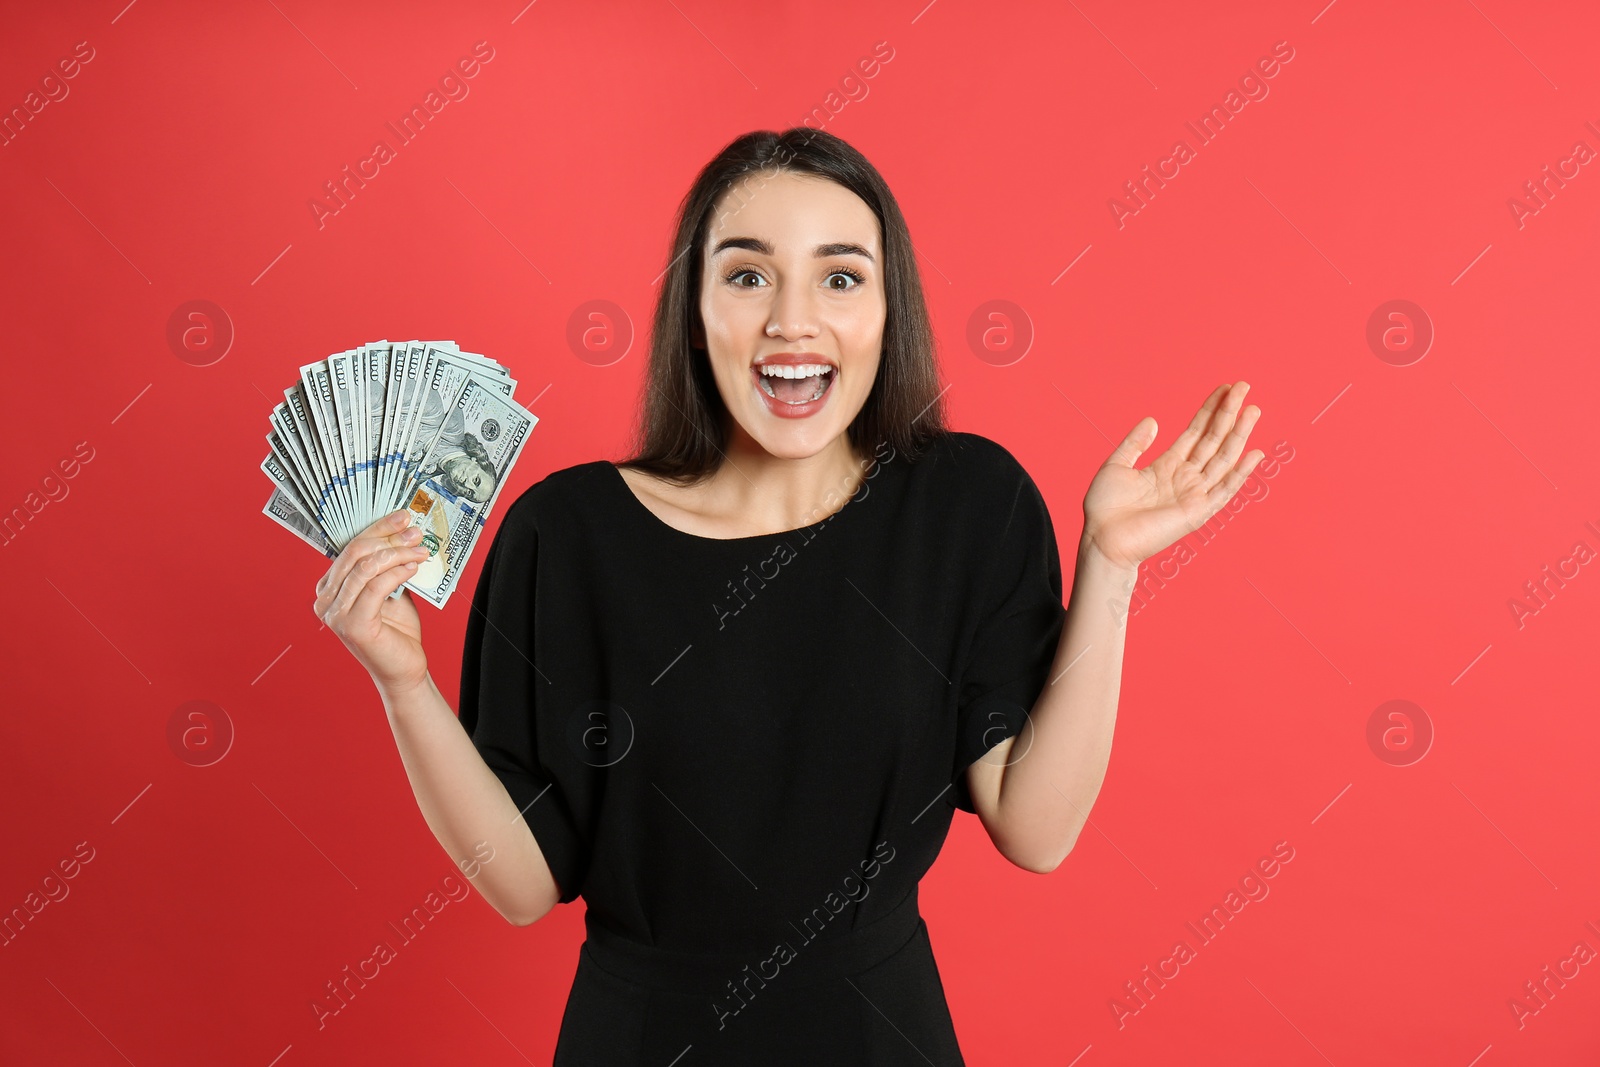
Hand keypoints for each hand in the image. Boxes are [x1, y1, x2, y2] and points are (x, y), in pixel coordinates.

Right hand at [313, 510, 431, 695]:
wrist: (404, 669)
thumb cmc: (396, 631)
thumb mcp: (390, 590)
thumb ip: (386, 567)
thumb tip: (402, 533)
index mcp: (329, 588)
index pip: (350, 548)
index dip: (377, 529)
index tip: (402, 517)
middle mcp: (325, 600)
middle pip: (355, 553)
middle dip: (388, 537)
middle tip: (414, 531)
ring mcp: (336, 614)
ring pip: (366, 567)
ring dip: (397, 553)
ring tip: (420, 549)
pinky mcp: (352, 625)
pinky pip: (376, 586)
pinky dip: (397, 572)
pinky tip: (412, 567)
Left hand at [1081, 381, 1264, 568]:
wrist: (1103, 540)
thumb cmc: (1105, 509)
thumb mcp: (1116, 466)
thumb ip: (1135, 443)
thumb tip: (1153, 420)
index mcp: (1167, 466)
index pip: (1196, 432)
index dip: (1210, 410)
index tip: (1224, 388)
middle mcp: (1185, 478)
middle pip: (1213, 440)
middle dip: (1229, 413)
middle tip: (1244, 386)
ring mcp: (1194, 494)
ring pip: (1223, 458)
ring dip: (1239, 435)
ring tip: (1253, 409)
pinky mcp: (1198, 512)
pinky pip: (1224, 490)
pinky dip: (1240, 473)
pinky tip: (1254, 453)